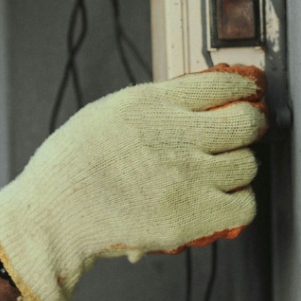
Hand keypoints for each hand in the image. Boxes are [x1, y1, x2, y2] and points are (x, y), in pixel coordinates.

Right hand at [0, 65, 267, 300]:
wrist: (53, 213)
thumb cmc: (69, 167)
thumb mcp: (104, 115)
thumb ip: (150, 109)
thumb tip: (191, 105)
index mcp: (149, 104)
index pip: (222, 85)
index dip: (241, 91)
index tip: (243, 97)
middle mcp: (174, 134)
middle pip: (246, 123)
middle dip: (246, 127)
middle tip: (237, 134)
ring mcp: (188, 175)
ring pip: (246, 165)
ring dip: (235, 168)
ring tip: (214, 173)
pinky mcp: (194, 215)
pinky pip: (244, 205)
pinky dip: (235, 203)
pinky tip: (215, 200)